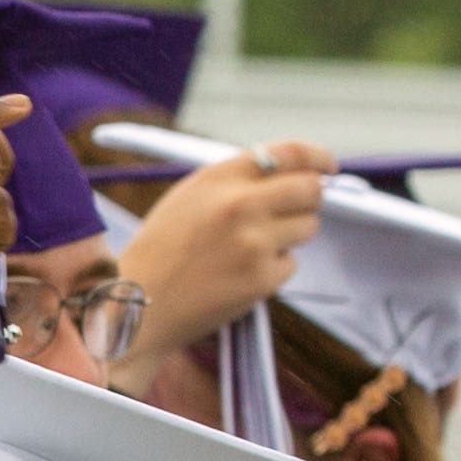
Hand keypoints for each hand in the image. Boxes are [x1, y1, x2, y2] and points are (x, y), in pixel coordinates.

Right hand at [113, 140, 336, 370]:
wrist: (134, 306)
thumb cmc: (159, 252)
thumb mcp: (188, 198)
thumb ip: (235, 181)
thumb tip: (291, 174)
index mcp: (219, 179)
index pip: (290, 153)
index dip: (317, 157)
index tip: (327, 166)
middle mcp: (240, 206)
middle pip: (310, 189)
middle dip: (308, 199)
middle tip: (292, 212)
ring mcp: (254, 243)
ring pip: (307, 227)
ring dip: (288, 237)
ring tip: (248, 251)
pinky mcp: (262, 278)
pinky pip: (290, 265)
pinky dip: (271, 270)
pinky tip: (237, 276)